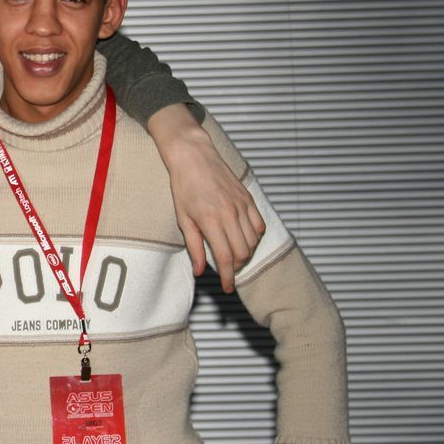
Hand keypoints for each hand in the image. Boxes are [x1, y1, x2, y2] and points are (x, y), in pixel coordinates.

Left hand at [146, 105, 265, 291]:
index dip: (228, 277)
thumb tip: (199, 270)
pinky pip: (260, 225)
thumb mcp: (183, 218)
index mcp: (211, 220)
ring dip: (246, 253)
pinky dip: (255, 236)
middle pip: (244, 253)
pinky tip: (244, 237)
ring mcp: (242, 205)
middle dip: (236, 267)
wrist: (194, 156)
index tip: (227, 287)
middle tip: (227, 268)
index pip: (226, 258)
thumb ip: (194, 246)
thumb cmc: (184, 186)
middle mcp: (230, 214)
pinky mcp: (249, 198)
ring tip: (233, 253)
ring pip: (253, 241)